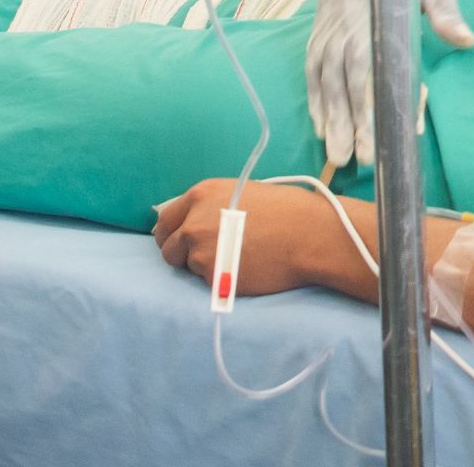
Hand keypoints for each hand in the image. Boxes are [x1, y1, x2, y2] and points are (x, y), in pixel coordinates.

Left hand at [153, 179, 364, 294]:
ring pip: (189, 266)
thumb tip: (193, 221)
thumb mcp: (240, 193)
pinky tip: (244, 268)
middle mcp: (194, 221)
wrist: (309, 234)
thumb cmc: (285, 210)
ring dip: (204, 266)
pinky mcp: (214, 276)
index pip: (165, 219)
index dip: (171, 233)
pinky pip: (208, 281)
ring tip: (234, 259)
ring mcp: (201, 251)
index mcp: (200, 195)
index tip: (179, 241)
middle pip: (169, 247)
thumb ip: (211, 206)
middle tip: (205, 256)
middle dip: (182, 253)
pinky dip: (219, 279)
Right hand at [306, 0, 473, 169]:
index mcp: (368, 13)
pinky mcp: (317, 37)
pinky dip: (315, 102)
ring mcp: (325, 33)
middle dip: (346, 123)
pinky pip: (311, 74)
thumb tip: (467, 40)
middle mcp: (340, 27)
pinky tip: (321, 128)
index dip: (366, 103)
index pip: (365, 66)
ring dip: (329, 119)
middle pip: (341, 82)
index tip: (375, 135)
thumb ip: (445, 12)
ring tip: (336, 156)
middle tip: (353, 160)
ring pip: (323, 82)